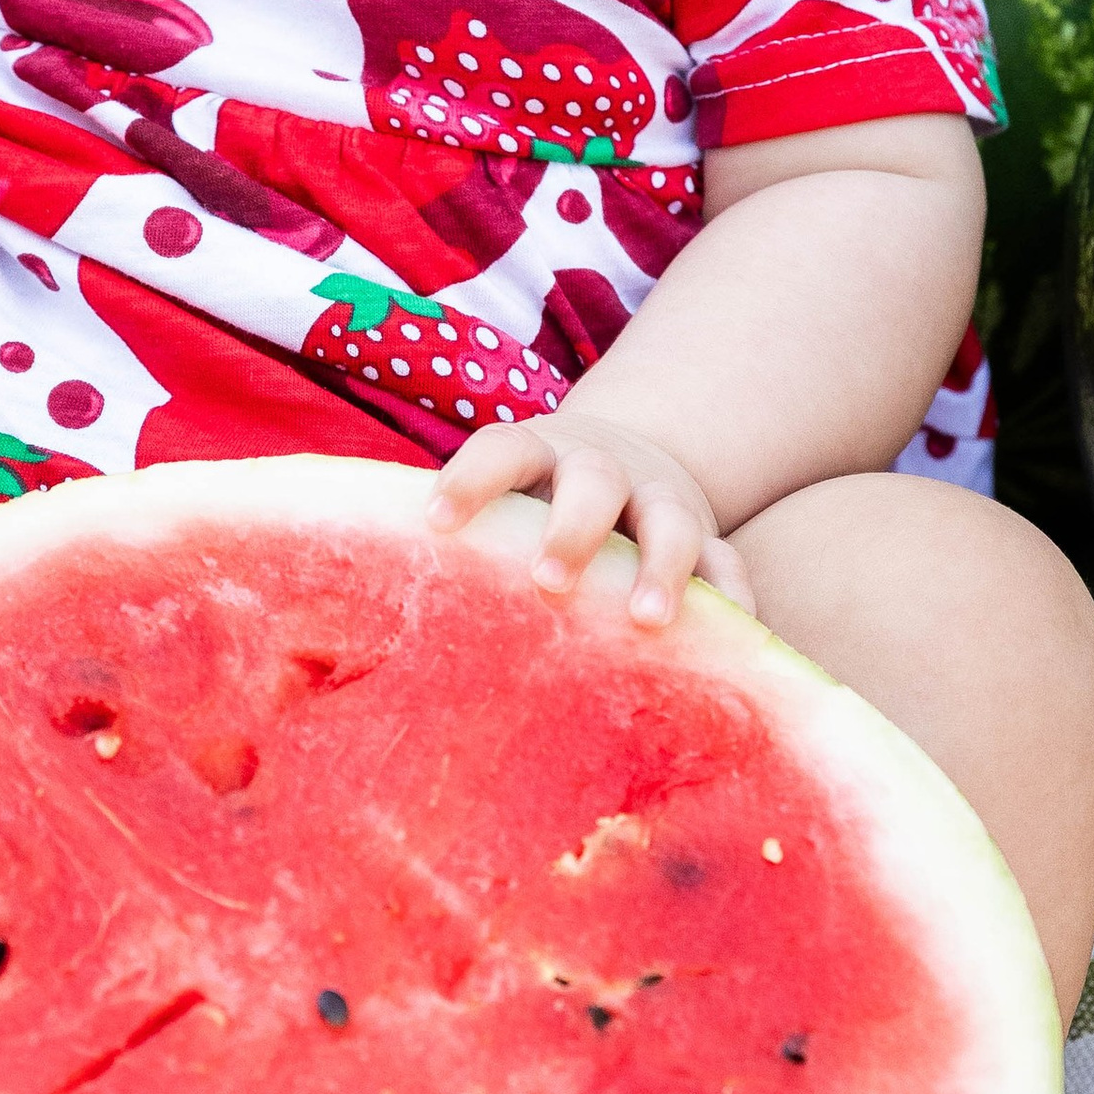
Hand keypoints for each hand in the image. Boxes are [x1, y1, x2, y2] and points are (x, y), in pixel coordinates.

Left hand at [426, 408, 755, 625]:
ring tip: (646, 621)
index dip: (469, 481)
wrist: (625, 461)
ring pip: (670, 524)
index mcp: (536, 454)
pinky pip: (727, 565)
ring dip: (660, 568)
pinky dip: (731, 600)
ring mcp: (659, 501)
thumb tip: (363, 616)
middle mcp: (600, 470)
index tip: (435, 524)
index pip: (500, 451)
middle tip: (547, 582)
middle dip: (572, 530)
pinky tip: (728, 641)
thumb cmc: (528, 508)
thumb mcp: (499, 501)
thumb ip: (459, 542)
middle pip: (591, 483)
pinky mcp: (706, 538)